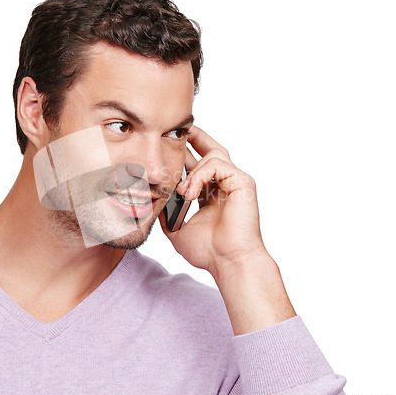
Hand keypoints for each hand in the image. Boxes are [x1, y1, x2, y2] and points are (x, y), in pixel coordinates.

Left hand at [159, 125, 267, 278]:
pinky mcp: (243, 182)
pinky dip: (201, 175)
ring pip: (213, 154)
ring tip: (182, 191)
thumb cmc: (210, 251)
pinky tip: (191, 192)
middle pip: (211, 149)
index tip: (167, 148)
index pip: (199, 166)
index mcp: (212, 194)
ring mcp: (235, 182)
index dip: (185, 154)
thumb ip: (167, 214)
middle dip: (194, 138)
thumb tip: (152, 204)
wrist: (228, 262)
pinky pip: (219, 164)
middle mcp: (225, 184)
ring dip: (192, 169)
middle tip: (175, 132)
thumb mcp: (178, 229)